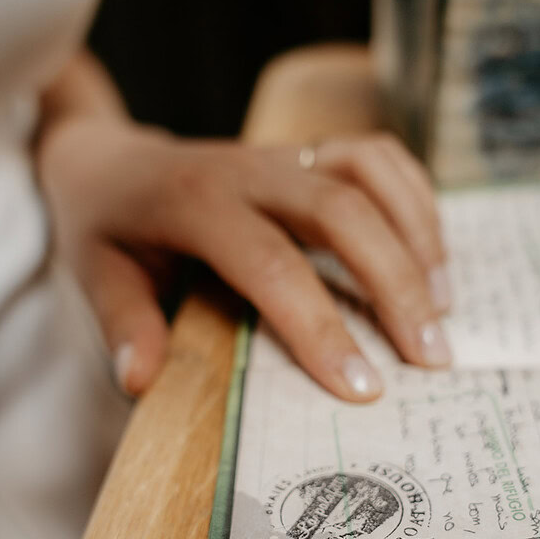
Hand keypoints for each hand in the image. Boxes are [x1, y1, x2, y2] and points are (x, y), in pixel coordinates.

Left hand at [36, 115, 450, 400]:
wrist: (111, 161)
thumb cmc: (106, 226)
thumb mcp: (94, 273)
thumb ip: (123, 323)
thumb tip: (141, 382)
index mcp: (195, 203)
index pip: (272, 265)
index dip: (321, 327)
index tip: (364, 388)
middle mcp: (249, 168)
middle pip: (342, 211)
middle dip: (396, 285)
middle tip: (431, 357)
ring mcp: (283, 153)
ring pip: (370, 172)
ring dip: (417, 236)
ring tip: (445, 307)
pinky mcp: (307, 150)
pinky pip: (377, 154)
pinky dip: (414, 197)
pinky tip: (431, 252)